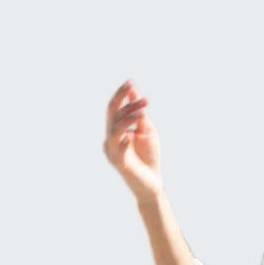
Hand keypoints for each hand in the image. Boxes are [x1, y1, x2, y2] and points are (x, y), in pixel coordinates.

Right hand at [103, 79, 163, 202]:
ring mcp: (113, 151)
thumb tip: (133, 91)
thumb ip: (139, 113)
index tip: (130, 81)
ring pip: (115, 129)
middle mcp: (111, 138)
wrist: (152, 182)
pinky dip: (124, 142)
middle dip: (123, 101)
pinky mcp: (120, 164)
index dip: (120, 94)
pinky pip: (119, 150)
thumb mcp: (147, 130)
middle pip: (112, 114)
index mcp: (115, 129)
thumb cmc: (149, 157)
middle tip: (137, 93)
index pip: (114, 108)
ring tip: (143, 113)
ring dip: (128, 118)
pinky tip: (131, 136)